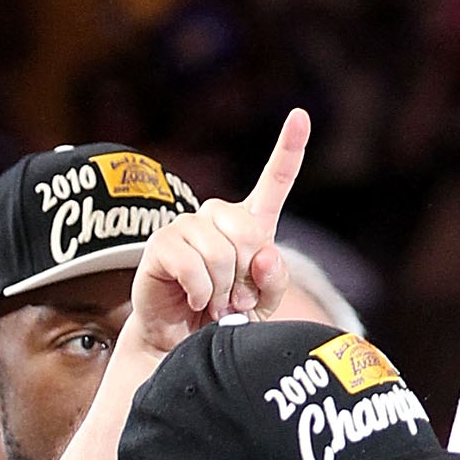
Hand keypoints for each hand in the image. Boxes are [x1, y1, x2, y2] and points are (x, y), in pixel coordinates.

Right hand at [126, 111, 311, 358]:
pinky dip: (202, 292)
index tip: (300, 115)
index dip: (289, 148)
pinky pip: (193, 265)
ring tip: (215, 303)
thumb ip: (274, 279)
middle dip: (247, 273)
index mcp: (250, 223)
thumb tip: (263, 254)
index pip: (275, 180)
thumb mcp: (264, 303)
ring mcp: (186, 226)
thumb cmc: (227, 318)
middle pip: (249, 231)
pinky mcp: (160, 244)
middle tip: (235, 299)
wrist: (183, 344)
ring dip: (223, 289)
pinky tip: (196, 300)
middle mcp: (216, 218)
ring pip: (221, 252)